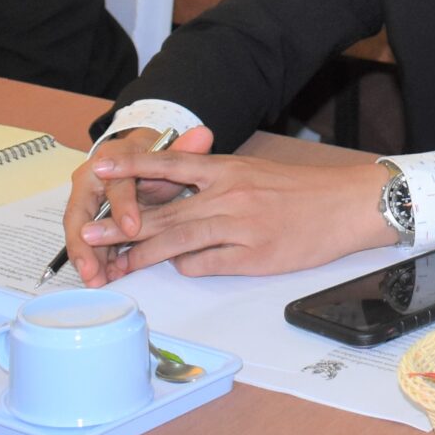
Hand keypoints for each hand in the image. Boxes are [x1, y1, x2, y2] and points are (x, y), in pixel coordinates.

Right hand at [61, 126, 213, 285]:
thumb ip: (186, 148)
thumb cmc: (154, 159)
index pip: (116, 185)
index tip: (134, 228)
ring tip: (95, 281)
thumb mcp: (169, 153)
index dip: (123, 207)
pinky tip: (101, 280)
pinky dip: (94, 261)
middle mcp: (89, 180)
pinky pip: (87, 243)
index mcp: (110, 159)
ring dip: (86, 258)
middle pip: (81, 213)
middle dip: (86, 243)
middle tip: (94, 268)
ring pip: (79, 232)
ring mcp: (84, 203)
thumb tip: (204, 135)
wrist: (140, 160)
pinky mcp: (87, 222)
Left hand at [76, 141, 397, 278]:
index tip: (100, 169)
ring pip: (179, 242)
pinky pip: (209, 265)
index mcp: (228, 169)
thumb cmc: (301, 189)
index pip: (170, 165)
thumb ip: (214, 182)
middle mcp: (229, 195)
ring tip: (113, 264)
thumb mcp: (253, 173)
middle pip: (164, 212)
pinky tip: (178, 269)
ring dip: (141, 255)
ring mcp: (240, 227)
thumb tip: (175, 199)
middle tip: (86, 233)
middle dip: (121, 225)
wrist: (347, 204)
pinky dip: (189, 267)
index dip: (132, 168)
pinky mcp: (254, 257)